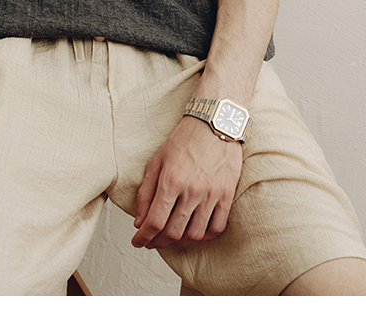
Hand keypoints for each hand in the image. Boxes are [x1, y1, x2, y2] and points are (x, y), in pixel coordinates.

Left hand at [132, 114, 242, 248]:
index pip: (154, 222)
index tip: (138, 241)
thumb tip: (139, 221)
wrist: (214, 123)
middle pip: (173, 233)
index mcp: (171, 180)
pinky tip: (194, 232)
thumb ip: (146, 192)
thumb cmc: (183, 139)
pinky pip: (217, 228)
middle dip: (158, 242)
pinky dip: (204, 236)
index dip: (143, 237)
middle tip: (152, 241)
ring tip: (172, 237)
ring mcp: (211, 194)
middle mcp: (191, 190)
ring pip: (195, 235)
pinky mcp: (227, 195)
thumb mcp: (157, 160)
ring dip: (180, 241)